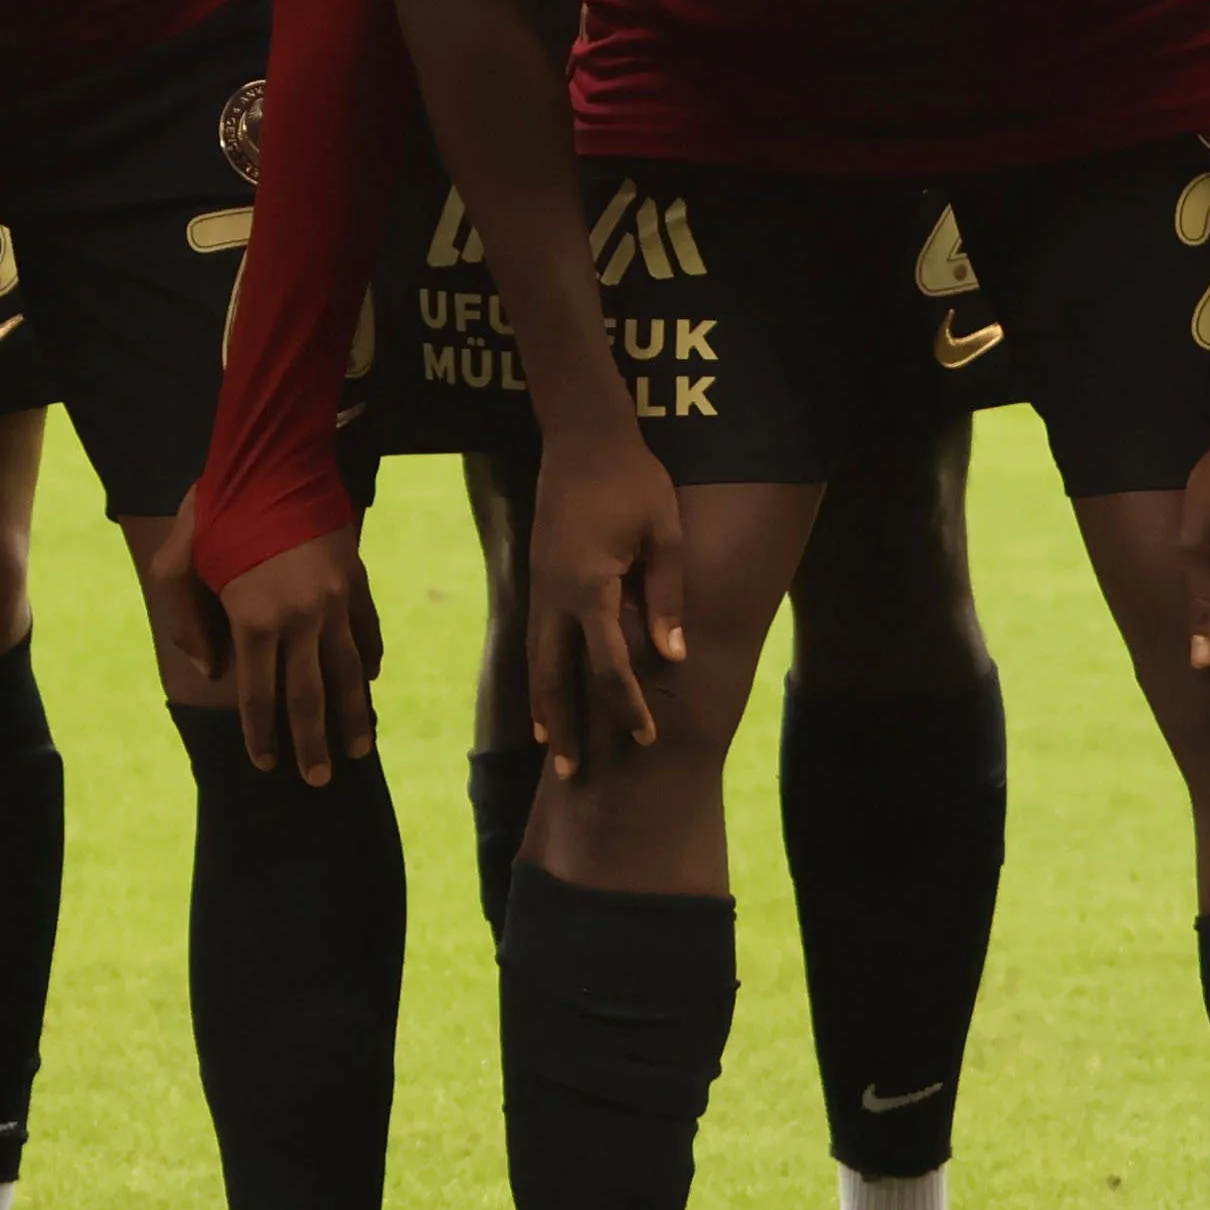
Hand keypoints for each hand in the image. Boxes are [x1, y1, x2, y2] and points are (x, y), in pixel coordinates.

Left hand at [169, 522, 385, 781]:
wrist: (275, 455)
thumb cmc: (217, 510)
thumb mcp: (177, 561)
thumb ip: (185, 622)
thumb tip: (209, 671)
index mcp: (253, 618)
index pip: (259, 695)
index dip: (262, 734)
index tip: (265, 764)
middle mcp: (299, 618)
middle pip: (309, 696)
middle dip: (313, 743)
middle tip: (320, 780)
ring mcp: (334, 600)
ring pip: (349, 672)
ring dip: (354, 715)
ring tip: (358, 749)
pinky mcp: (355, 578)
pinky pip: (368, 632)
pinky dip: (369, 662)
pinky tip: (369, 685)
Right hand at [521, 429, 688, 773]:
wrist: (583, 435)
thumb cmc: (634, 480)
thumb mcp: (664, 534)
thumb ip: (667, 597)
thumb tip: (671, 657)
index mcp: (589, 586)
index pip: (608, 663)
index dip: (627, 704)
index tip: (645, 738)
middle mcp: (555, 594)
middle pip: (555, 675)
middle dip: (565, 725)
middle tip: (571, 774)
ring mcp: (541, 585)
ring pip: (537, 659)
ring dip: (545, 705)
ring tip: (552, 747)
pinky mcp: (540, 576)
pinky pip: (537, 637)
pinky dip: (541, 672)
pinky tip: (547, 691)